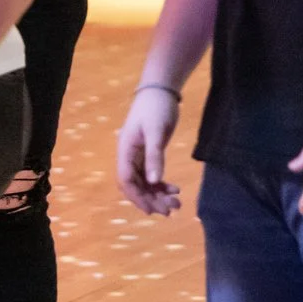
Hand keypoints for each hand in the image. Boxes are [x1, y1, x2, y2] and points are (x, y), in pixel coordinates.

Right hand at [117, 84, 182, 214]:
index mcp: (125, 151)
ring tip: (176, 202)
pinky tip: (174, 189)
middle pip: (135, 185)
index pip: (125, 180)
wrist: (160, 91)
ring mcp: (138, 156)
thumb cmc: (156, 108)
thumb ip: (155, 156)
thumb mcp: (157, 131)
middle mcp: (129, 156)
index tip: (152, 210)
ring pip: (144, 182)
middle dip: (151, 199)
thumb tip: (154, 180)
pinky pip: (151, 175)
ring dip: (158, 195)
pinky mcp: (148, 154)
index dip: (137, 197)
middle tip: (170, 210)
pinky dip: (161, 185)